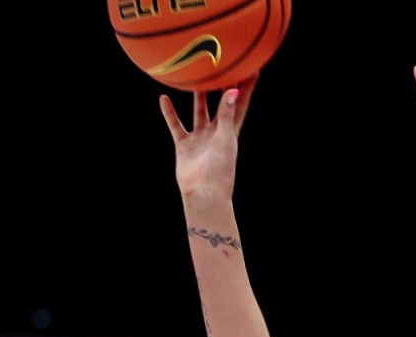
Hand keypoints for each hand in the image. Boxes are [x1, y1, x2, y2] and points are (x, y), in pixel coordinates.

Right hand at [160, 78, 256, 205]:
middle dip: (222, 86)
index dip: (247, 86)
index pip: (240, 103)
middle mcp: (216, 132)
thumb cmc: (220, 170)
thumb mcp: (225, 138)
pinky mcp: (185, 145)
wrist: (203, 193)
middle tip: (221, 64)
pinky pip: (176, 124)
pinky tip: (163, 98)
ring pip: (198, 111)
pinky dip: (169, 112)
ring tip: (193, 75)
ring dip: (197, 96)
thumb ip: (227, 114)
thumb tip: (233, 90)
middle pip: (220, 103)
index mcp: (231, 130)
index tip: (252, 67)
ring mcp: (200, 138)